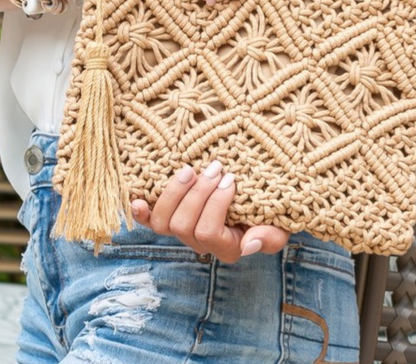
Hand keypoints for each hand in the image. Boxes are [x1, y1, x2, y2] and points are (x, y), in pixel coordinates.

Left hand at [130, 161, 289, 263]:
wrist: (259, 203)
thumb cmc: (270, 214)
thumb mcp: (279, 227)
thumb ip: (269, 239)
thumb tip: (247, 245)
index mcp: (226, 248)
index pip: (208, 231)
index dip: (215, 204)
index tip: (231, 179)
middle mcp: (200, 244)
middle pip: (181, 225)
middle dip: (197, 193)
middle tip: (215, 167)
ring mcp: (183, 231)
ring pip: (163, 221)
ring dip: (174, 192)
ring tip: (190, 169)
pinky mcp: (172, 217)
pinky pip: (150, 221)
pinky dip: (141, 212)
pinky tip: (136, 200)